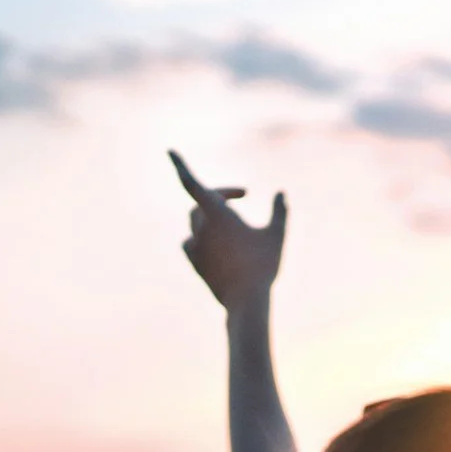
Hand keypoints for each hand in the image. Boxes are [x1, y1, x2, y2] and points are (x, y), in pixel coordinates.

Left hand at [171, 150, 286, 311]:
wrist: (246, 300)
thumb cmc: (263, 265)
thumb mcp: (276, 235)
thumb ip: (279, 212)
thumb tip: (281, 193)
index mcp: (217, 213)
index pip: (192, 183)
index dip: (180, 165)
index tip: (169, 151)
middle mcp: (201, 227)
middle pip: (201, 202)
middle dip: (219, 195)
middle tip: (241, 195)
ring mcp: (195, 246)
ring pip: (196, 222)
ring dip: (211, 217)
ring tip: (233, 222)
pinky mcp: (195, 263)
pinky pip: (191, 243)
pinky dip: (201, 238)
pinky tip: (214, 244)